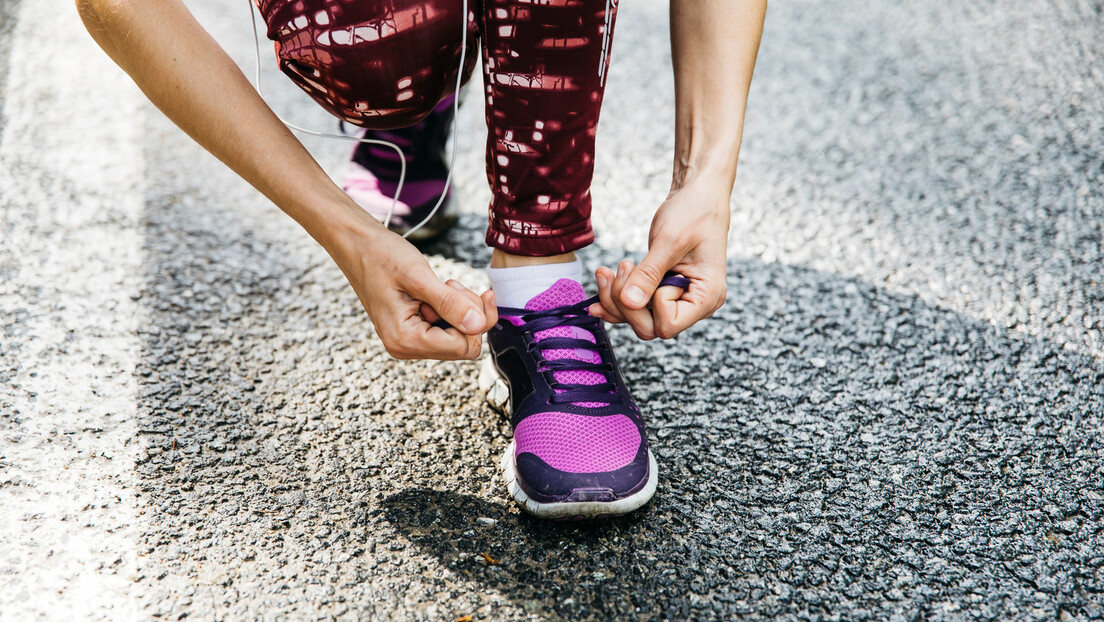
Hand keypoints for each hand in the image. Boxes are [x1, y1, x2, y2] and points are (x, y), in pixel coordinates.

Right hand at [330, 214, 496, 359]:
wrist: (357, 245)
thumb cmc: (380, 255)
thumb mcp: (418, 277)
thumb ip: (449, 303)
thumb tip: (478, 325)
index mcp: (405, 340)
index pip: (464, 347)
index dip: (479, 320)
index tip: (483, 293)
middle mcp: (406, 347)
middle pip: (463, 344)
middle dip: (468, 313)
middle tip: (450, 285)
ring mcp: (409, 341)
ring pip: (457, 335)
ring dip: (458, 308)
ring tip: (438, 285)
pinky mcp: (413, 330)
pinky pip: (446, 327)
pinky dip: (449, 307)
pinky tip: (435, 290)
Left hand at [589, 179, 728, 339]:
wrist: (699, 194)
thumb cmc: (694, 212)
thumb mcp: (669, 241)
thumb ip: (649, 274)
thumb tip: (629, 303)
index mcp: (707, 296)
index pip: (668, 325)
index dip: (650, 304)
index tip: (652, 271)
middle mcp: (695, 305)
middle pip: (650, 327)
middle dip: (625, 303)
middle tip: (621, 268)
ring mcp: (679, 299)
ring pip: (638, 318)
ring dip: (616, 297)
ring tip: (607, 270)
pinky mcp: (663, 290)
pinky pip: (637, 305)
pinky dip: (616, 296)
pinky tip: (603, 281)